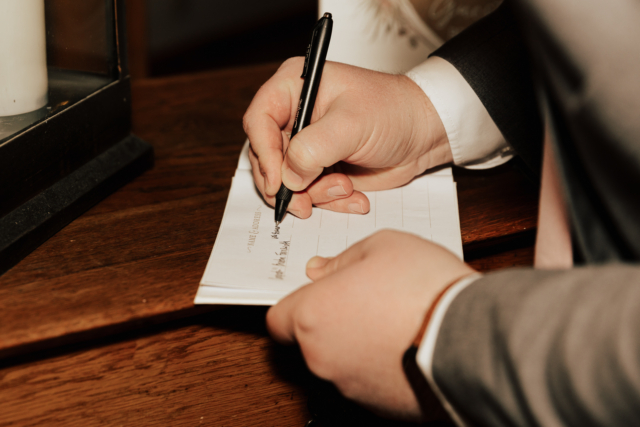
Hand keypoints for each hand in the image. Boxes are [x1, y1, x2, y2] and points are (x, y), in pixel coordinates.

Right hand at [243, 57, 451, 218]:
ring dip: (314, 195)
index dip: (264, 153)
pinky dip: (328, 202)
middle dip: (288, 184)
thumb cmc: (394, 112)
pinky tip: (353, 197)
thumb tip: (288, 176)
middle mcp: (295, 116)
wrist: (424, 133)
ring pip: (286, 181)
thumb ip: (313, 149)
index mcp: (295, 87)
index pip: (259, 120)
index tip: (278, 180)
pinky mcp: (319, 168)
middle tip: (305, 202)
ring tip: (345, 189)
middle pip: (266, 157)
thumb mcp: (352, 125)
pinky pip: (308, 194)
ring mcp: (306, 145)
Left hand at [266, 230, 474, 419]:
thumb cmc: (425, 286)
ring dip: (357, 343)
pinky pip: (368, 380)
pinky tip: (407, 343)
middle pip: (311, 340)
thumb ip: (340, 260)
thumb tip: (320, 271)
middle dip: (332, 321)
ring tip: (395, 319)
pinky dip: (380, 365)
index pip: (278, 319)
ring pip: (340, 361)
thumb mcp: (381, 246)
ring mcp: (350, 386)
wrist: (472, 336)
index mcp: (314, 315)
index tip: (316, 296)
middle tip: (365, 299)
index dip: (295, 306)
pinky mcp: (379, 406)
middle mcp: (323, 357)